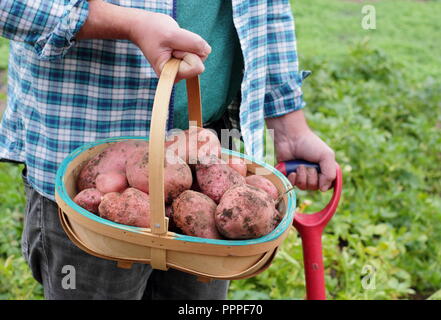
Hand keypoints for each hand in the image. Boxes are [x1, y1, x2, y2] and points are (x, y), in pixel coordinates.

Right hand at [77, 0, 209, 80]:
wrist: (142, 27)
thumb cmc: (153, 30)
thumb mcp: (173, 34)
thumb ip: (192, 44)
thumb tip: (207, 51)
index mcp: (170, 74)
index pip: (197, 67)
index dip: (188, 52)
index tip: (173, 47)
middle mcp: (176, 75)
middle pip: (200, 61)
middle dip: (189, 48)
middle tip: (172, 43)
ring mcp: (181, 69)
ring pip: (200, 56)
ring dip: (188, 45)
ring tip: (172, 42)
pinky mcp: (184, 62)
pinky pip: (198, 52)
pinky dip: (189, 44)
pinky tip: (176, 44)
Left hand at [266, 110, 335, 190]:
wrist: (290, 138)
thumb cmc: (310, 144)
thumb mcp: (326, 156)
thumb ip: (330, 174)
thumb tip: (323, 190)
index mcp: (324, 169)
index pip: (327, 185)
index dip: (325, 182)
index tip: (321, 174)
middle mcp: (313, 174)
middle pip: (314, 187)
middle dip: (311, 177)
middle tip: (308, 165)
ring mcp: (301, 175)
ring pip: (303, 187)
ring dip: (301, 176)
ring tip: (299, 165)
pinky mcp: (289, 175)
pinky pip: (292, 185)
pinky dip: (292, 179)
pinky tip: (292, 171)